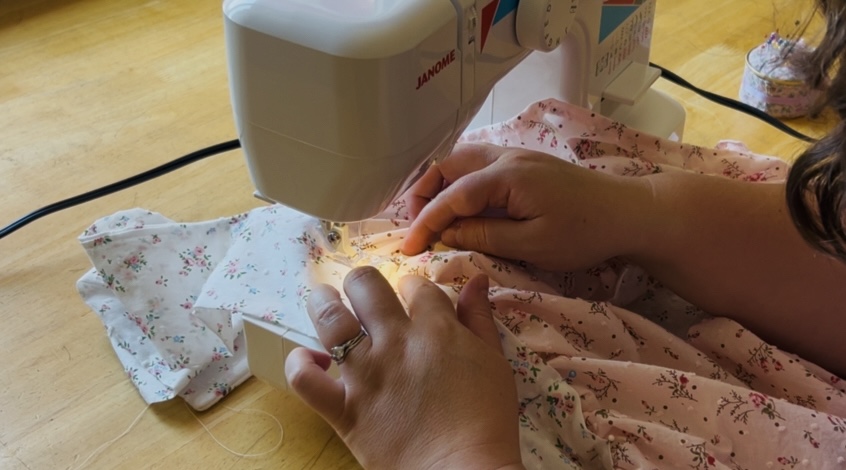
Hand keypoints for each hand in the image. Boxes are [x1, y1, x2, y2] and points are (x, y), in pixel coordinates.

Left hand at [285, 266, 523, 469]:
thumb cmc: (486, 421)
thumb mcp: (494, 362)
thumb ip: (479, 318)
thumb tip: (475, 280)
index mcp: (435, 329)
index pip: (416, 285)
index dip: (414, 287)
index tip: (414, 299)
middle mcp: (395, 343)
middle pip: (366, 286)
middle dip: (364, 282)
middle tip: (365, 294)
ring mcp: (365, 376)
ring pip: (329, 319)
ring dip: (323, 302)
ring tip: (325, 301)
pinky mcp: (344, 411)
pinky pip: (305, 381)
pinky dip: (299, 365)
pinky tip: (311, 359)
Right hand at [401, 143, 651, 271]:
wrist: (628, 212)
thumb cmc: (584, 232)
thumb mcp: (533, 244)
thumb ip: (485, 236)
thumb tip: (446, 234)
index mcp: (507, 175)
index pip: (452, 196)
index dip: (425, 221)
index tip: (408, 247)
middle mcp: (506, 156)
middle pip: (448, 165)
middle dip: (423, 194)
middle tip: (415, 228)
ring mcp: (515, 155)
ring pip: (460, 160)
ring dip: (439, 184)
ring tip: (430, 216)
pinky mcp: (523, 163)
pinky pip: (477, 164)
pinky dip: (457, 181)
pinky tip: (458, 205)